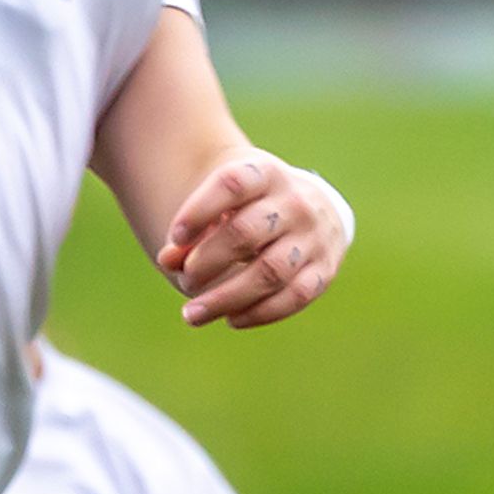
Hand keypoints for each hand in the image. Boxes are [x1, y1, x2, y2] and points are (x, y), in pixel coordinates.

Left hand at [157, 151, 349, 328]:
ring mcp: (314, 236)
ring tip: (193, 314)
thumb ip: (192, 231)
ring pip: (269, 272)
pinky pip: (294, 297)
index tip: (175, 237)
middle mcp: (295, 201)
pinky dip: (258, 313)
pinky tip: (230, 319)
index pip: (232, 184)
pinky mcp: (325, 269)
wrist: (315, 207)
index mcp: (266, 174)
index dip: (199, 211)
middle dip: (206, 262)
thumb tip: (167, 260)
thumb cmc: (254, 207)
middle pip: (245, 234)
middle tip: (185, 281)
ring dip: (226, 298)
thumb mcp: (224, 205)